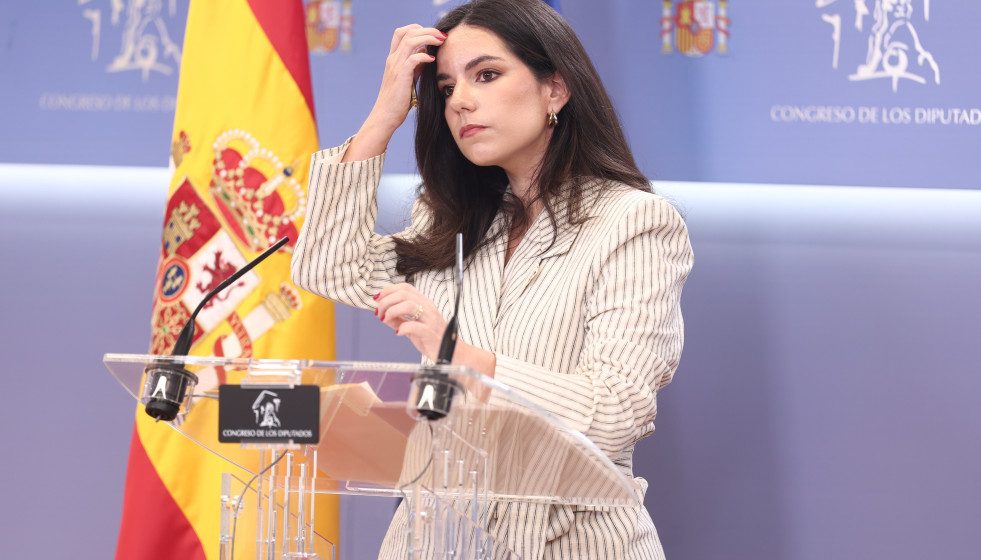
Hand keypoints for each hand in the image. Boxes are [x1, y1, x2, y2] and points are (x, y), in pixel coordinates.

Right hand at [344, 25, 445, 161]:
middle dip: (427, 30)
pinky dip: (424, 56)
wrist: (386, 116)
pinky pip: (413, 59)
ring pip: (411, 41)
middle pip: (408, 32)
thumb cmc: (397, 100)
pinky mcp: (401, 76)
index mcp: (393, 58)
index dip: (418, 29)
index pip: (402, 32)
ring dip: (428, 38)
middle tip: (442, 35)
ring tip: (441, 42)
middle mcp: (393, 59)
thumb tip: (426, 54)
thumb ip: (416, 66)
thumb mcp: (408, 79)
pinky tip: (433, 60)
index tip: (433, 34)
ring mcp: (395, 66)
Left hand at [374, 283, 446, 360]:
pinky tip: (398, 333)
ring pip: (408, 305)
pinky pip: (413, 325)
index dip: (389, 290)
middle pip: (404, 294)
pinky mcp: (429, 332)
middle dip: (386, 301)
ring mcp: (429, 319)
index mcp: (424, 303)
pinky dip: (402, 328)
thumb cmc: (432, 338)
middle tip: (379, 311)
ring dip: (392, 311)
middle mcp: (428, 307)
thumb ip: (398, 320)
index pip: (405, 288)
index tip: (377, 298)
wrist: (450, 352)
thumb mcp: (412, 326)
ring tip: (385, 319)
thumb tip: (382, 315)